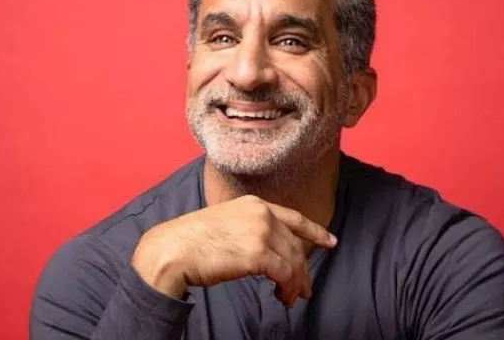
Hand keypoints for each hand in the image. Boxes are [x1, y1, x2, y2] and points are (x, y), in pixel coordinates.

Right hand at [131, 195, 336, 307]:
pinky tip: (282, 298)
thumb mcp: (225, 222)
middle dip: (303, 270)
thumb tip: (267, 251)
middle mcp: (261, 214)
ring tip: (290, 299)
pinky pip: (285, 275)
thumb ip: (248, 228)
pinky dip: (287, 290)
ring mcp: (260, 232)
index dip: (315, 231)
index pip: (294, 217)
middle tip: (305, 290)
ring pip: (294, 261)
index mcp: (254, 204)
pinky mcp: (257, 254)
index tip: (330, 242)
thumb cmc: (190, 241)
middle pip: (295, 245)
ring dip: (295, 284)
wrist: (172, 250)